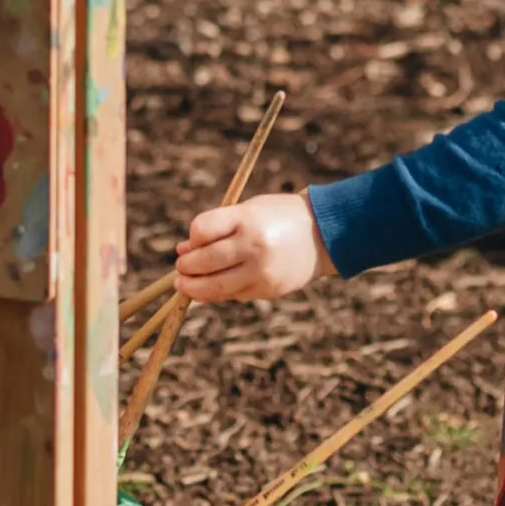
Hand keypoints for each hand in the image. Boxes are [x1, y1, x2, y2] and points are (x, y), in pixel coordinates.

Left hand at [174, 193, 335, 302]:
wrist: (324, 235)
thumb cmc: (279, 217)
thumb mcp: (249, 210)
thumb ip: (217, 228)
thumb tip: (181, 250)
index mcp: (247, 219)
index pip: (201, 230)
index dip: (193, 237)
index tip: (194, 239)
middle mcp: (254, 246)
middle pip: (203, 262)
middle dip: (185, 266)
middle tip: (180, 267)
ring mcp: (261, 271)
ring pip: (214, 287)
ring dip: (192, 288)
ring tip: (184, 284)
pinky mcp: (267, 290)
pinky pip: (232, 295)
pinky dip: (216, 293)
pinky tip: (210, 289)